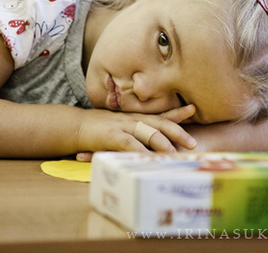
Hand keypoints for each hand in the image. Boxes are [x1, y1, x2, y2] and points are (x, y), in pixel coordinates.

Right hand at [75, 105, 196, 159]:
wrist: (74, 126)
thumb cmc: (97, 129)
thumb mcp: (120, 128)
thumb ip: (134, 133)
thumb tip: (147, 145)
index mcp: (137, 118)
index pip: (161, 115)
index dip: (178, 113)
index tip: (193, 109)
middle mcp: (133, 120)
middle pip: (160, 124)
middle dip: (178, 132)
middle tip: (193, 143)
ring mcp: (123, 126)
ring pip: (147, 132)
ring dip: (162, 143)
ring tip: (174, 154)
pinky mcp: (112, 135)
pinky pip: (128, 143)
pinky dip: (139, 151)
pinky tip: (147, 159)